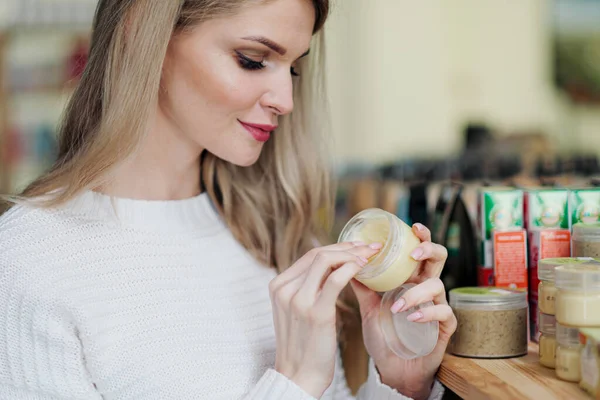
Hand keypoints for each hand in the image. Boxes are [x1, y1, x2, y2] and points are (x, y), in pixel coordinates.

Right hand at [268, 241, 381, 397]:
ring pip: (326, 260)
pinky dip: (351, 268)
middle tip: (368, 247)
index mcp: (278, 286)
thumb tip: (331, 269)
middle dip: (347, 246)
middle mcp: (284, 289)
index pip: (309, 255)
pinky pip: (335, 280)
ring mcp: (298, 299)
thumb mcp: (296, 311)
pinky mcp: (315, 312)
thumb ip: (306, 289)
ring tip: (370, 256)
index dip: (336, 247)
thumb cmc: (303, 345)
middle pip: (318, 254)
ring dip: (351, 254)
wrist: (298, 376)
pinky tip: (363, 268)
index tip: (356, 246)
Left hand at [350, 223, 456, 399]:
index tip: (412, 226)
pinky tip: (411, 316)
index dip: (420, 237)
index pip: (418, 252)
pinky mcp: (443, 328)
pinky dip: (427, 312)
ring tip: (396, 306)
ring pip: (438, 286)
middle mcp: (425, 289)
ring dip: (415, 293)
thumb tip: (344, 262)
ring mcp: (436, 307)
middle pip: (439, 259)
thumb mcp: (369, 307)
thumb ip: (362, 286)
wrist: (391, 369)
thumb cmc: (384, 335)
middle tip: (413, 253)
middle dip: (429, 250)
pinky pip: (443, 313)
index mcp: (409, 280)